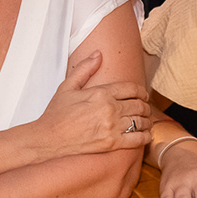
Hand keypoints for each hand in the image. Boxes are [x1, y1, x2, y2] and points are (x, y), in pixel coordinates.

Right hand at [28, 52, 150, 160]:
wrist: (48, 138)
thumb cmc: (56, 113)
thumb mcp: (68, 86)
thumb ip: (85, 69)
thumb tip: (98, 54)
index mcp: (101, 93)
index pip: (131, 88)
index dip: (141, 91)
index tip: (143, 95)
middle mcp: (110, 108)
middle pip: (139, 105)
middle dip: (145, 106)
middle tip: (145, 109)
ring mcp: (112, 126)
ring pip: (141, 121)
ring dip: (147, 121)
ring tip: (146, 121)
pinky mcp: (112, 143)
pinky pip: (137, 139)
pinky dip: (145, 136)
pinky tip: (146, 135)